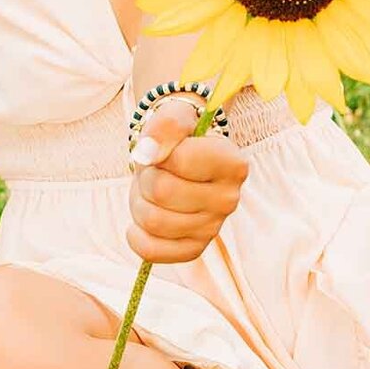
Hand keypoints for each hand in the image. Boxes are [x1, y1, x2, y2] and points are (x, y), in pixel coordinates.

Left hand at [127, 98, 248, 265]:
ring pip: (153, 221)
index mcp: (233, 164)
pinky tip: (139, 222)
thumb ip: (165, 125)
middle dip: (146, 177)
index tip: (166, 149)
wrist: (183, 162)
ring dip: (139, 202)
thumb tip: (147, 153)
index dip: (160, 151)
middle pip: (163, 192)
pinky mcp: (194, 248)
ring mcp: (213, 228)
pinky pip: (152, 251)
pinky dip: (136, 236)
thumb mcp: (175, 117)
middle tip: (154, 171)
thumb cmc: (181, 140)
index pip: (181, 160)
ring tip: (150, 191)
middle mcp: (230, 199)